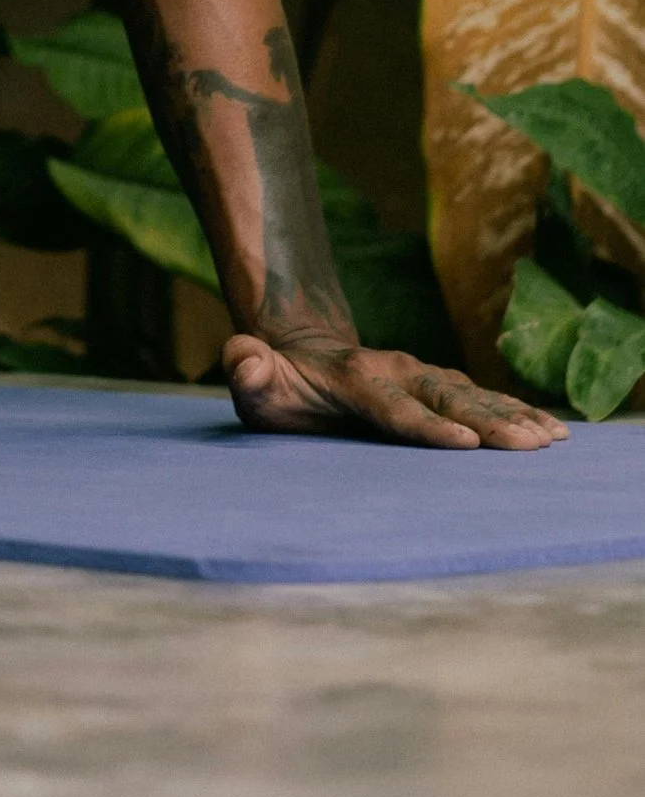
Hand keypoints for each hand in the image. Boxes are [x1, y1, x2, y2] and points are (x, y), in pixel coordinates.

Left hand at [225, 331, 565, 450]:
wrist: (302, 350)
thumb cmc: (276, 383)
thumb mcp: (252, 379)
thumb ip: (246, 369)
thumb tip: (244, 358)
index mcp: (354, 377)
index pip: (394, 406)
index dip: (427, 424)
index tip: (464, 442)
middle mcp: (396, 370)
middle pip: (447, 397)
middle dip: (489, 421)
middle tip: (529, 445)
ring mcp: (421, 374)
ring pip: (472, 394)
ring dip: (512, 415)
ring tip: (550, 439)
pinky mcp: (439, 384)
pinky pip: (483, 396)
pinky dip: (517, 410)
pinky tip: (551, 431)